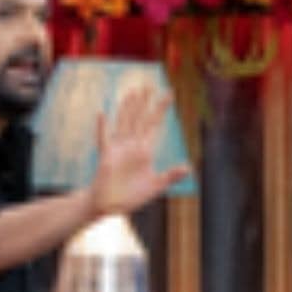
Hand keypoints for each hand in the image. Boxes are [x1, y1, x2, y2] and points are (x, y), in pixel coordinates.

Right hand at [91, 86, 191, 217]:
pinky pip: (104, 140)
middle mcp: (132, 146)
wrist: (111, 206)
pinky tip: (102, 114)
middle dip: (145, 103)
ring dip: (128, 109)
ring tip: (132, 93)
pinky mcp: (107, 157)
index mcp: (145, 150)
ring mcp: (119, 149)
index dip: (161, 109)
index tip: (168, 94)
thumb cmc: (132, 195)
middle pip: (140, 119)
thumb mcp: (156, 185)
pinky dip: (103, 128)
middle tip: (149, 85)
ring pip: (124, 123)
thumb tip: (189, 167)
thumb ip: (171, 176)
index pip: (155, 124)